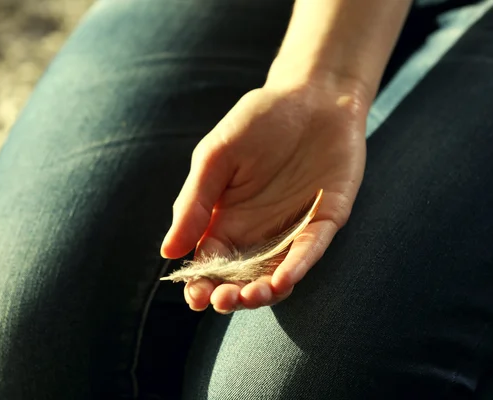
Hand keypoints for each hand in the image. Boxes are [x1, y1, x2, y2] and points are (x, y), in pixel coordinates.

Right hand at [160, 80, 367, 312]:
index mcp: (226, 219)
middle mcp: (258, 231)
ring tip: (249, 295)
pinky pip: (310, 250)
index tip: (195, 296)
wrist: (313, 93)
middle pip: (241, 277)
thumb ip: (194, 203)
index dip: (201, 284)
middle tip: (222, 300)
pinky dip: (297, 267)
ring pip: (276, 274)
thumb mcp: (216, 156)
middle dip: (230, 295)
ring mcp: (292, 228)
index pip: (210, 263)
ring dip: (262, 292)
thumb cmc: (259, 120)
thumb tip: (168, 251)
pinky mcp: (325, 220)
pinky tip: (282, 280)